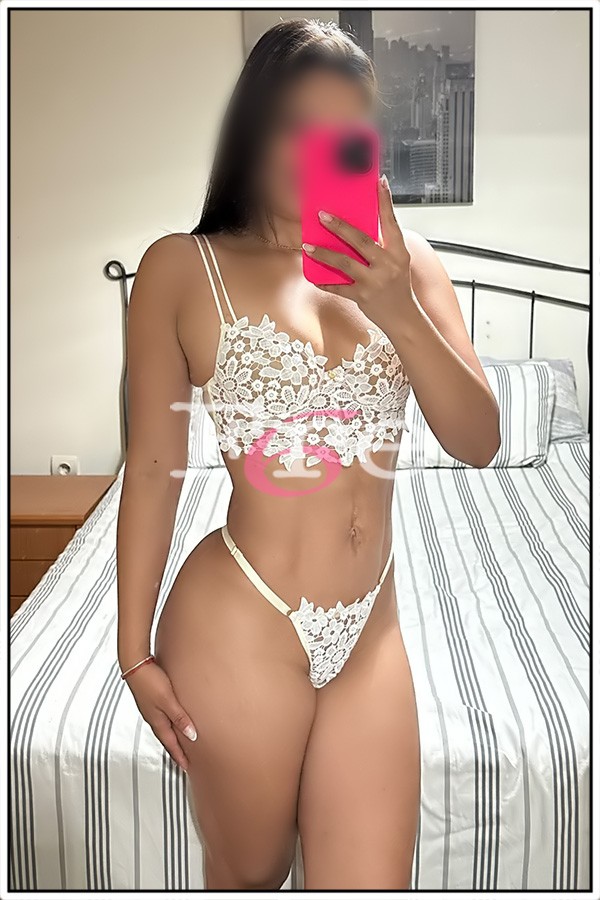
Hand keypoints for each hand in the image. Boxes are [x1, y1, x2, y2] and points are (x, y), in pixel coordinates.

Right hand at [124, 660, 195, 770]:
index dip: (179, 755)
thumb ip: (180, 718)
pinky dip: (168, 724)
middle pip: (166, 738)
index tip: (186, 766)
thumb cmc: (149, 681)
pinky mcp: (151, 700)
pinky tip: (172, 719)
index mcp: (157, 721)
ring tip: (180, 743)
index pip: (170, 744)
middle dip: (175, 750)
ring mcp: (151, 709)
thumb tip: (191, 736)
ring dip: (172, 737)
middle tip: (184, 760)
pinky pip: (162, 718)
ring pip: (164, 728)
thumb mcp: (168, 701)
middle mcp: (153, 717)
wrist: (135, 665)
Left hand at [303, 174, 413, 330]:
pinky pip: (339, 287)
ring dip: (324, 254)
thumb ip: (381, 248)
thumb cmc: (398, 288)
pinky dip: (326, 282)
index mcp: (399, 253)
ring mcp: (375, 281)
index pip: (391, 222)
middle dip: (339, 227)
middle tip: (322, 215)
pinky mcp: (363, 297)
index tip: (379, 182)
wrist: (404, 319)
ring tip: (308, 246)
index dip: (385, 202)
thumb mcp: (397, 264)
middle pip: (361, 240)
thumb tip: (355, 232)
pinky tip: (314, 277)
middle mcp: (388, 265)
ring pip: (345, 263)